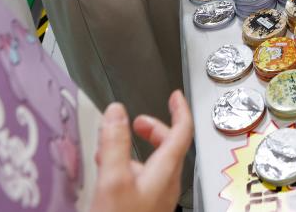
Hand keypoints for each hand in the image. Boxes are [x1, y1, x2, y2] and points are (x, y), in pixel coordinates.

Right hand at [90, 91, 193, 211]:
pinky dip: (131, 168)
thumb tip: (116, 112)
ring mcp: (159, 198)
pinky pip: (146, 179)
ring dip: (138, 149)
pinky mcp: (148, 208)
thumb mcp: (114, 180)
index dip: (180, 109)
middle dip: (154, 128)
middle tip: (138, 121)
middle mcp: (167, 183)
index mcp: (165, 170)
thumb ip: (115, 144)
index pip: (183, 130)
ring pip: (156, 163)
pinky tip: (112, 175)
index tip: (175, 95)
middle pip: (170, 145)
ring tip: (116, 147)